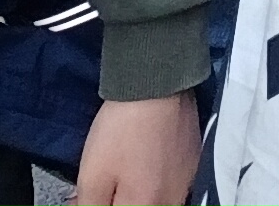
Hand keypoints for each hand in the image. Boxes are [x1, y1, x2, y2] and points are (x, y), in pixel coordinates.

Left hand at [73, 93, 199, 205]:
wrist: (158, 84)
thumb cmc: (122, 131)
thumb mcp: (92, 176)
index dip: (97, 204)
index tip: (83, 196)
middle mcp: (173, 201)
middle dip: (117, 199)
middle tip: (101, 184)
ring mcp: (187, 182)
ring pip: (156, 200)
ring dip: (136, 193)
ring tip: (122, 170)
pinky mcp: (194, 162)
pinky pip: (171, 186)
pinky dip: (154, 181)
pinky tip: (144, 161)